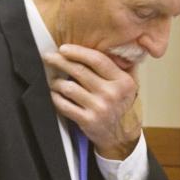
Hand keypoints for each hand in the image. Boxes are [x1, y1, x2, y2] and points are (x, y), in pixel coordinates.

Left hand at [44, 45, 141, 159]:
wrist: (120, 136)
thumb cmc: (121, 105)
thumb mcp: (130, 85)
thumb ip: (124, 65)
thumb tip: (114, 43)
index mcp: (123, 81)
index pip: (97, 59)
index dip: (78, 51)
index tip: (64, 48)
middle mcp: (112, 94)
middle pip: (80, 71)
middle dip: (60, 61)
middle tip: (49, 56)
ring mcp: (99, 108)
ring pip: (69, 87)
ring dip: (57, 81)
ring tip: (54, 79)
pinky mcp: (87, 120)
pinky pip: (64, 105)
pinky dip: (56, 98)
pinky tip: (55, 94)